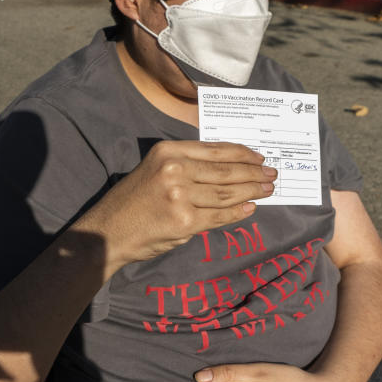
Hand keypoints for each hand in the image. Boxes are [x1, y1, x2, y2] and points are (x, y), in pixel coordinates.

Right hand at [76, 141, 274, 268]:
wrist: (109, 231)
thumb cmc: (133, 200)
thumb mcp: (155, 169)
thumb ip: (188, 165)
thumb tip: (229, 167)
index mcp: (168, 151)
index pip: (216, 150)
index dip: (243, 153)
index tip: (260, 158)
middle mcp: (175, 169)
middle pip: (225, 171)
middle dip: (253, 173)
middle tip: (272, 175)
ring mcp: (181, 196)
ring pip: (226, 194)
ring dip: (251, 192)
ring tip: (267, 190)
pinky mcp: (185, 222)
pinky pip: (219, 216)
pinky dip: (238, 213)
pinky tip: (250, 208)